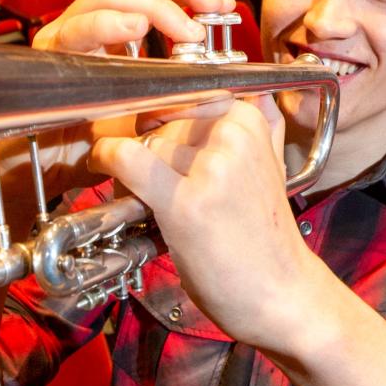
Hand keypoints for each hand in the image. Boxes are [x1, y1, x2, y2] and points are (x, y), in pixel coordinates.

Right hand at [0, 0, 236, 237]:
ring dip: (150, 7)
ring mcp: (65, 35)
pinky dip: (105, 25)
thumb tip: (221, 76)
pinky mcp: (48, 55)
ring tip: (184, 28)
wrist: (53, 172)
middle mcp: (87, 23)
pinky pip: (75, 30)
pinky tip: (134, 30)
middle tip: (210, 8)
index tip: (222, 6)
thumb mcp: (150, 110)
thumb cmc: (96, 141)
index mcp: (114, 28)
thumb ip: (177, 87)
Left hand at [89, 96, 321, 347]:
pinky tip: (103, 165)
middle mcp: (233, 134)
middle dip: (152, 145)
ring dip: (134, 165)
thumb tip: (240, 94)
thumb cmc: (267, 239)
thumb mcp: (270, 168)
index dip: (165, 114)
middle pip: (163, 118)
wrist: (282, 294)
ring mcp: (211, 166)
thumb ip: (252, 130)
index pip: (186, 91)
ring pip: (146, 141)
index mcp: (251, 119)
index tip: (158, 131)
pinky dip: (107, 159)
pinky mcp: (186, 201)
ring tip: (152, 197)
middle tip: (160, 180)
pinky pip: (128, 159)